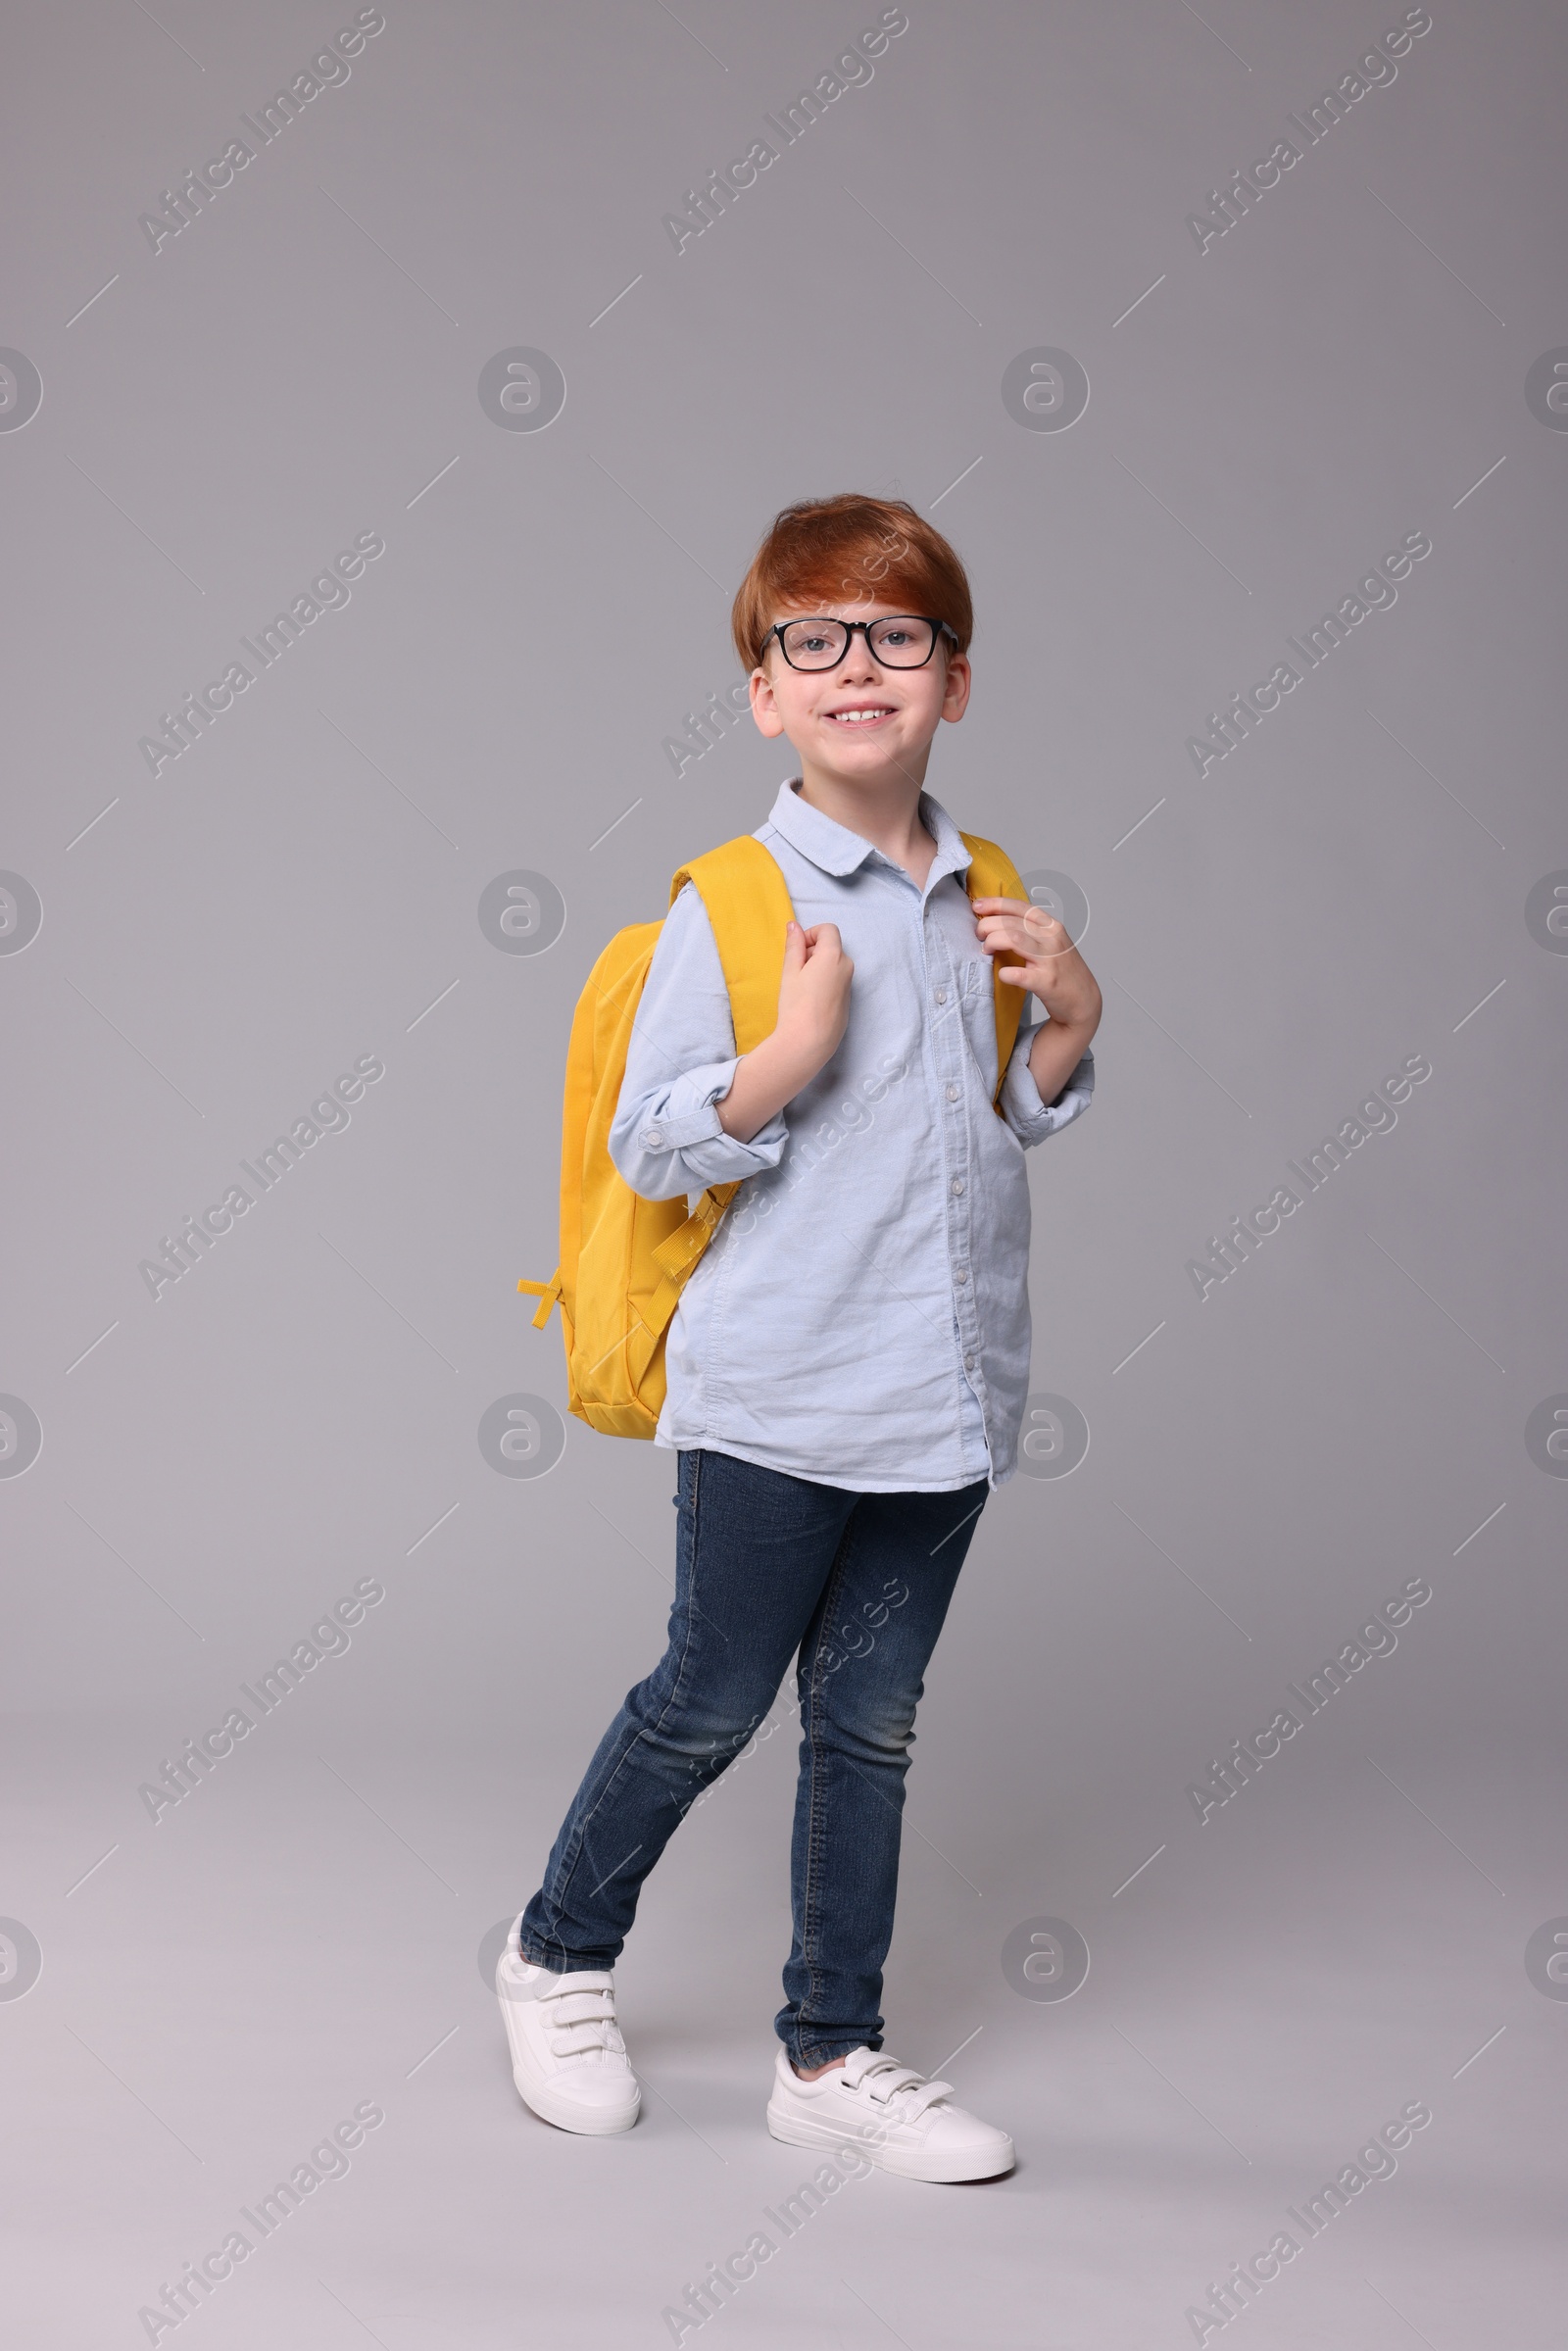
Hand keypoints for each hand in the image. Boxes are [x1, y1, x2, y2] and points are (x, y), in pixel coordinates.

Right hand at [775, 919, 852, 1068]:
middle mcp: (847, 966)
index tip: (797, 949)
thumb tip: (794, 926)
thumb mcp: (790, 971)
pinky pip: (836, 980)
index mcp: (833, 955)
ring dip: (818, 966)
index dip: (811, 934)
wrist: (809, 1041)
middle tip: (795, 970)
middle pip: (831, 947)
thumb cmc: (796, 1005)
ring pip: (834, 964)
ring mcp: (849, 984)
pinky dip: (824, 981)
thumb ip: (794, 945)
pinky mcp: (848, 999)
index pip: (828, 929)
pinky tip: (810, 1000)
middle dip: (812, 951)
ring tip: (801, 987)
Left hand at [970, 897, 1100, 1031]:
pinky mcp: (1046, 981)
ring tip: (985, 949)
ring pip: (1013, 939)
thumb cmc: (1062, 970)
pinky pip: (1019, 973)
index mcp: (1051, 926)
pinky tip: (1002, 974)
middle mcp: (1052, 938)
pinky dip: (1005, 973)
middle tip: (979, 935)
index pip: (1020, 907)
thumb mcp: (1050, 942)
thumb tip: (996, 919)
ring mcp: (1050, 960)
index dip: (996, 904)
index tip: (977, 906)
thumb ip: (1029, 930)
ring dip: (992, 942)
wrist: (1084, 999)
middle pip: (1011, 922)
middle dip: (987, 925)